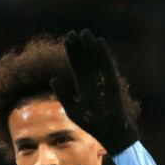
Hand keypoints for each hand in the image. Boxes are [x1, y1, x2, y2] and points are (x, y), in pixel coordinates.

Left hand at [50, 29, 137, 154]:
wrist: (108, 132)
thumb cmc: (91, 123)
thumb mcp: (72, 108)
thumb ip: (62, 94)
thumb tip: (52, 79)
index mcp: (83, 85)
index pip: (76, 65)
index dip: (72, 53)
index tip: (67, 40)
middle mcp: (93, 80)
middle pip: (85, 59)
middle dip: (79, 47)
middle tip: (72, 33)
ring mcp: (103, 80)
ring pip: (96, 59)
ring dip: (91, 46)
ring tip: (85, 32)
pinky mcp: (112, 81)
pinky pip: (107, 65)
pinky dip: (104, 54)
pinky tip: (99, 42)